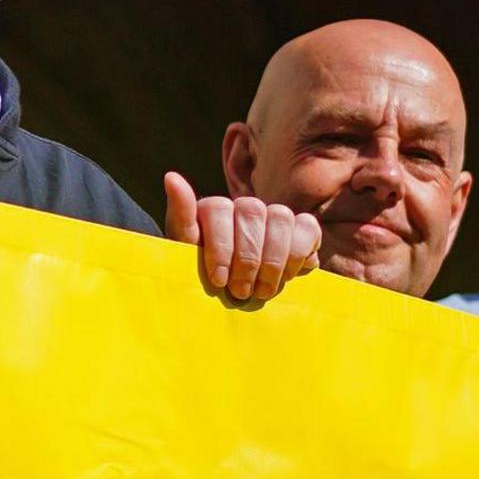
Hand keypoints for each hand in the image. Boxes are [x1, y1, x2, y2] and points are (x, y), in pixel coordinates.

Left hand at [162, 172, 322, 303]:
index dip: (220, 247)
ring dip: (274, 259)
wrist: (235, 301)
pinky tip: (287, 277)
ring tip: (263, 290)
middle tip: (241, 291)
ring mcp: (274, 216)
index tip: (218, 280)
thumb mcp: (184, 256)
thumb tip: (171, 177)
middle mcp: (244, 207)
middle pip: (251, 212)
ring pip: (281, 217)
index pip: (218, 208)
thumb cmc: (205, 279)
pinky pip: (307, 228)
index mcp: (213, 210)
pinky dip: (299, 253)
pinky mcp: (301, 229)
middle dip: (247, 259)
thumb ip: (181, 218)